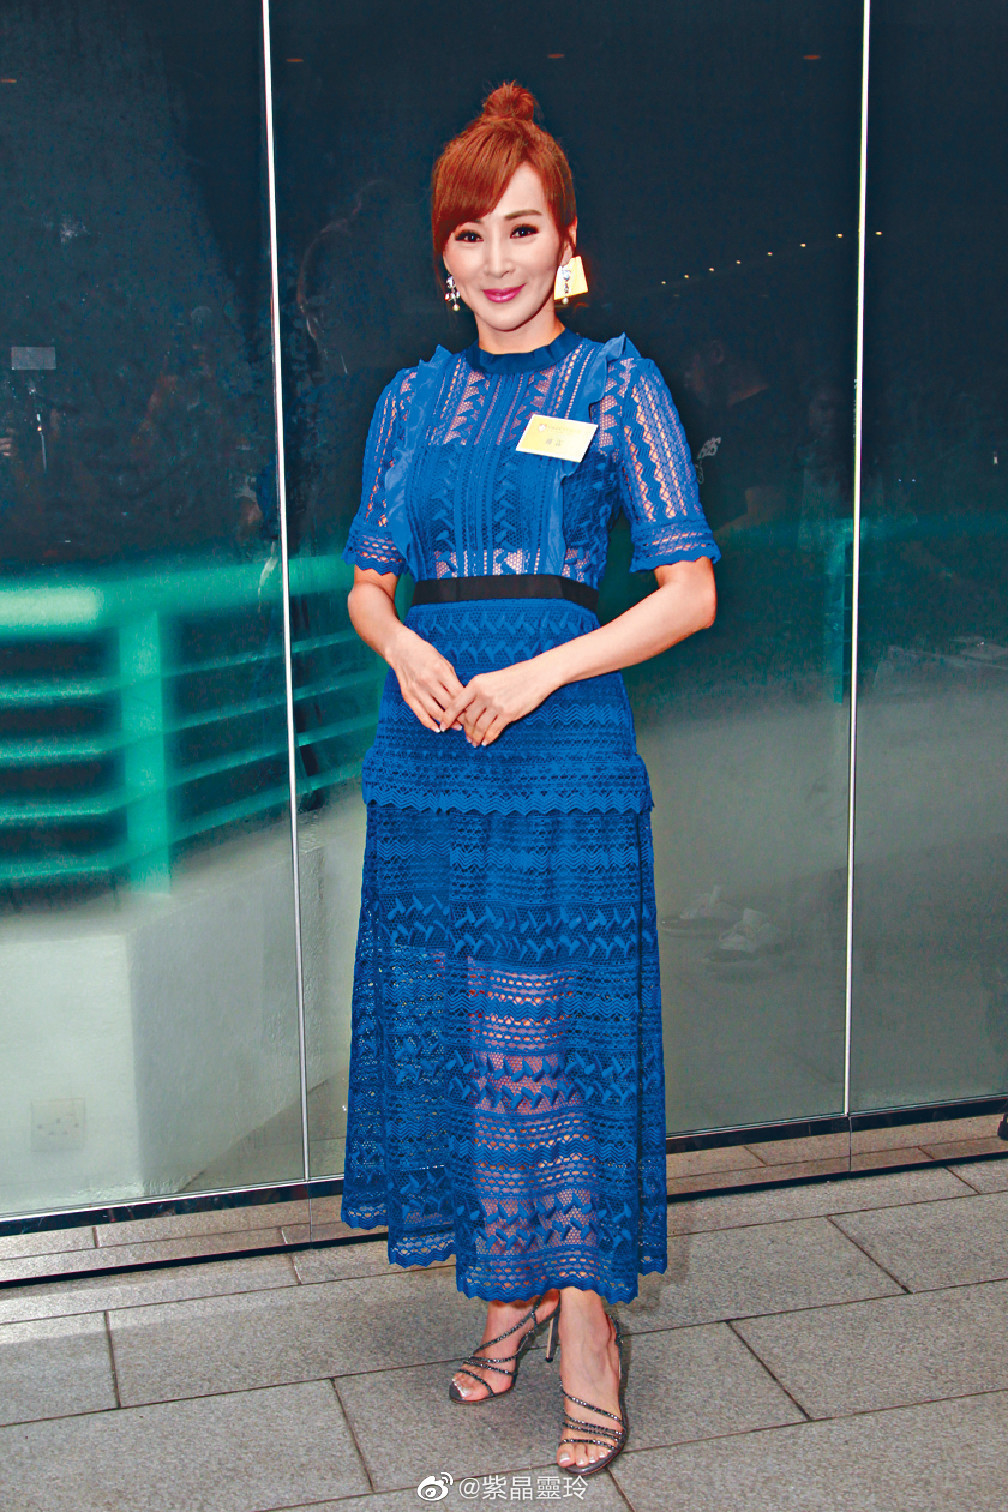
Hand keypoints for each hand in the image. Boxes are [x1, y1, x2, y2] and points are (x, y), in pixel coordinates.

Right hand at [389, 624, 464, 732]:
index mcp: (439, 670)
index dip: (467, 705)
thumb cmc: (425, 653)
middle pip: (448, 705)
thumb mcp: (443, 661)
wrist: (400, 649)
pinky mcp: (408, 695)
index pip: (458, 693)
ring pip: (435, 712)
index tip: (474, 711)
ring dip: (446, 722)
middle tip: (468, 722)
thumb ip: (452, 679)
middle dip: (460, 716)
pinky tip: (437, 728)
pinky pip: (419, 713)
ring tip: (455, 727)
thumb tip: (463, 697)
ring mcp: (416, 689)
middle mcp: (428, 681)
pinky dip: (429, 723)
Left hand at [440, 658, 554, 746]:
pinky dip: (488, 738)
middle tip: (466, 737)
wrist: (536, 675)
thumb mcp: (490, 679)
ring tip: (475, 742)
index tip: (444, 726)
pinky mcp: (508, 714)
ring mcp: (496, 705)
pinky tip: (486, 741)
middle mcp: (483, 694)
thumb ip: (477, 693)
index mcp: (476, 683)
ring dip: (475, 737)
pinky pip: (493, 731)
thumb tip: (466, 711)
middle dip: (465, 730)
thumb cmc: (514, 676)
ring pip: (479, 727)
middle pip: (467, 718)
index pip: (456, 704)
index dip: (448, 717)